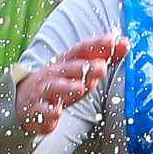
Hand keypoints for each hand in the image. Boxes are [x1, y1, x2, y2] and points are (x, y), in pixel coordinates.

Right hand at [15, 35, 130, 133]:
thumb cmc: (62, 82)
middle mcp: (55, 74)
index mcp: (67, 61)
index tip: (112, 40)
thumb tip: (126, 42)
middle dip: (86, 67)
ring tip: (79, 88)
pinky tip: (56, 113)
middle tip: (102, 68)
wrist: (27, 100)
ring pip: (55, 88)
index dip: (97, 45)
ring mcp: (44, 91)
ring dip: (67, 87)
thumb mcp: (82, 69)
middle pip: (71, 68)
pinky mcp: (38, 110)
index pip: (82, 50)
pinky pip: (42, 111)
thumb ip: (103, 57)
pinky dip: (49, 112)